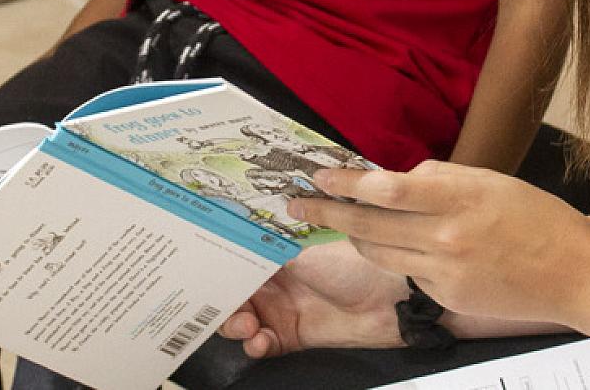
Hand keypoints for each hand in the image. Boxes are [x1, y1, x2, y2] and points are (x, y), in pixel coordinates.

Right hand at [219, 240, 407, 358]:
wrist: (386, 297)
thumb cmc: (352, 262)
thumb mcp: (300, 250)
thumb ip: (262, 253)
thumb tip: (228, 245)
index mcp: (272, 254)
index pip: (233, 262)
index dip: (217, 270)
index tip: (203, 276)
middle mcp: (273, 283)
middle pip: (230, 295)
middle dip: (221, 302)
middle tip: (224, 304)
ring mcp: (280, 310)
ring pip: (240, 322)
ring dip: (235, 325)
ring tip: (247, 325)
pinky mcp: (290, 337)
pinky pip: (262, 345)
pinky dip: (255, 345)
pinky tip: (259, 340)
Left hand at [289, 161, 589, 328]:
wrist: (572, 273)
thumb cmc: (536, 218)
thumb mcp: (489, 181)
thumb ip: (440, 179)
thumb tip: (395, 179)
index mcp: (460, 198)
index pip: (387, 189)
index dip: (346, 183)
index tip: (320, 176)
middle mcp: (447, 237)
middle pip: (369, 225)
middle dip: (327, 212)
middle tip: (299, 205)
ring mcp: (444, 272)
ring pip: (378, 252)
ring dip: (355, 235)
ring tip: (344, 222)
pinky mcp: (445, 297)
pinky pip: (406, 272)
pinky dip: (397, 256)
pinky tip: (406, 246)